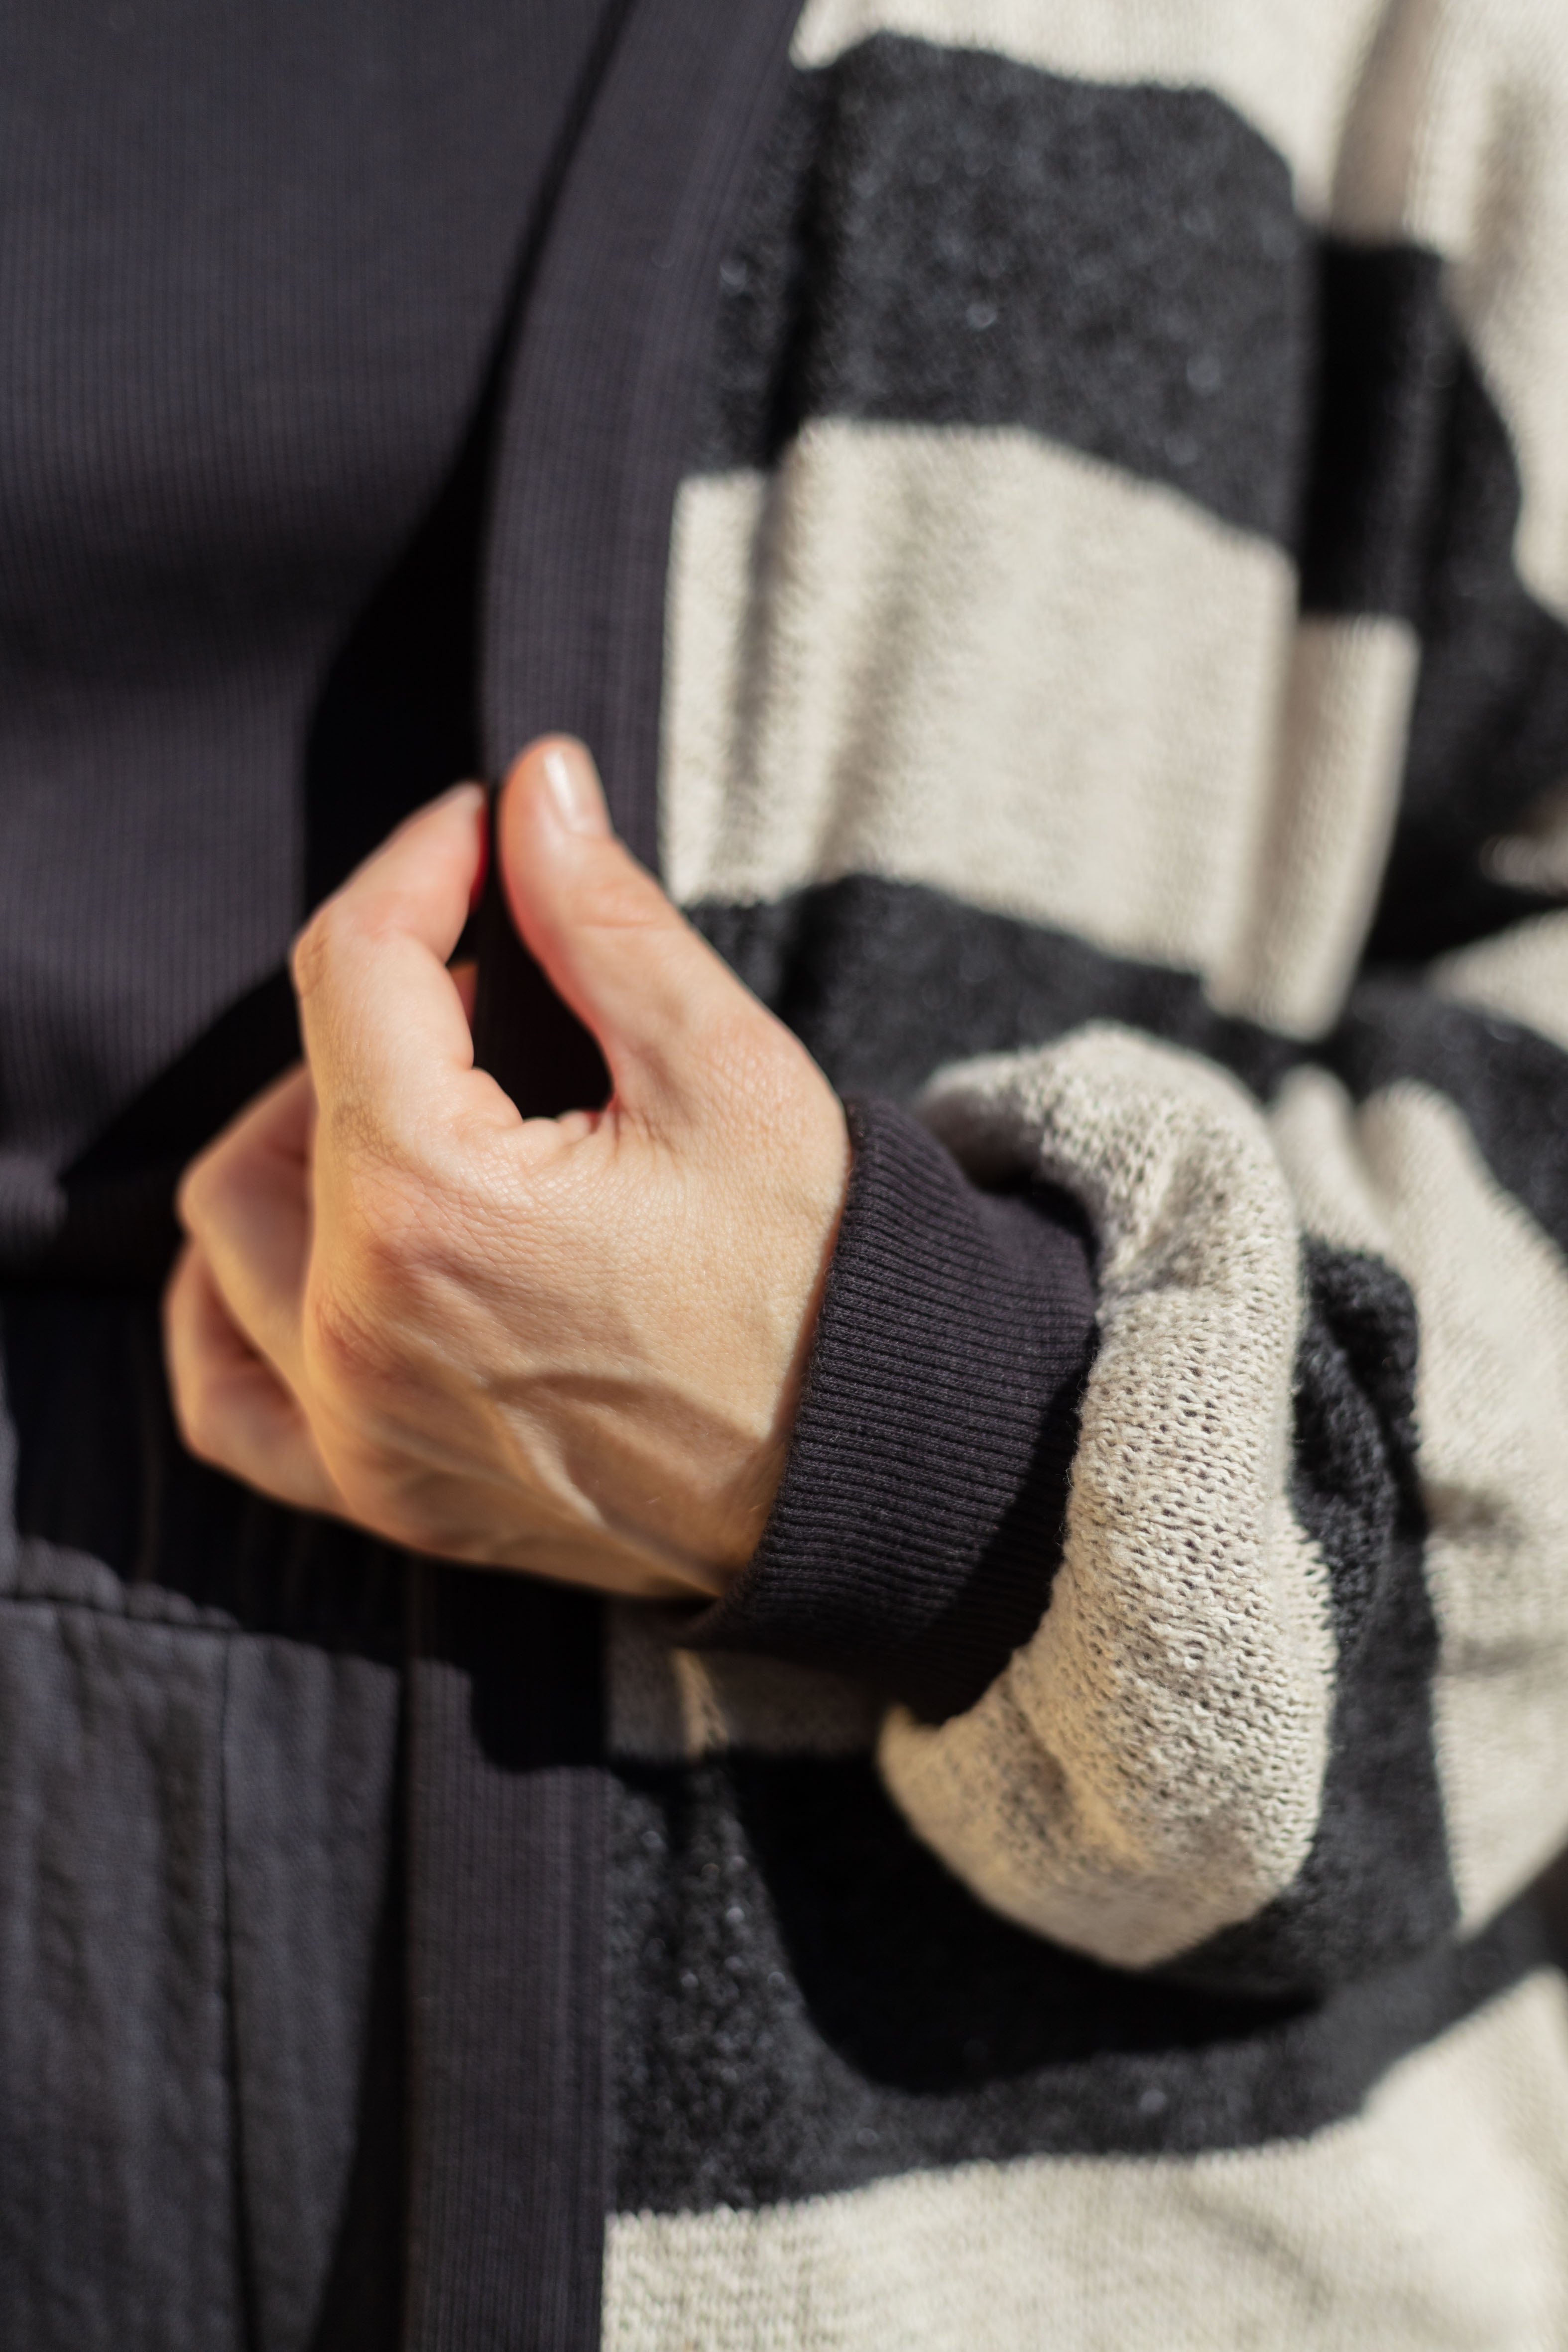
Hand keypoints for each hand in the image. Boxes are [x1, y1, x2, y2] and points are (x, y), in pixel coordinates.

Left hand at [163, 738, 849, 1600]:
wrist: (873, 1472)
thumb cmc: (819, 1277)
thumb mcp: (722, 1072)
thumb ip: (599, 921)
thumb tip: (536, 782)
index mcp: (431, 1203)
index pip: (356, 970)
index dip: (420, 866)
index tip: (483, 832)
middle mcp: (359, 1326)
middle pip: (279, 1099)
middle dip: (370, 1007)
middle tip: (481, 988)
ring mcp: (359, 1428)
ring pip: (227, 1238)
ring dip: (293, 1142)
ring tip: (409, 1110)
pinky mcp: (385, 1492)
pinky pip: (230, 1401)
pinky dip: (234, 1310)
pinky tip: (292, 1256)